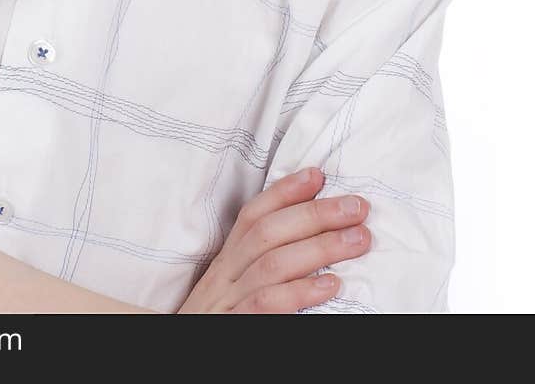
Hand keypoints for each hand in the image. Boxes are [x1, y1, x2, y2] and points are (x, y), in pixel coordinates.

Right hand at [177, 168, 369, 313]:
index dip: (284, 192)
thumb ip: (260, 264)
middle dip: (314, 214)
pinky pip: (265, 304)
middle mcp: (223, 277)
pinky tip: (331, 285)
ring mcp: (227, 303)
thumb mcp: (231, 290)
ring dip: (319, 247)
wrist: (176, 360)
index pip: (251, 216)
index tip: (318, 175)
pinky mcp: (234, 326)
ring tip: (358, 240)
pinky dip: (300, 291)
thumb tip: (312, 237)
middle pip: (266, 233)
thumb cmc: (220, 323)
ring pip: (272, 264)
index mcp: (224, 263)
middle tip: (357, 207)